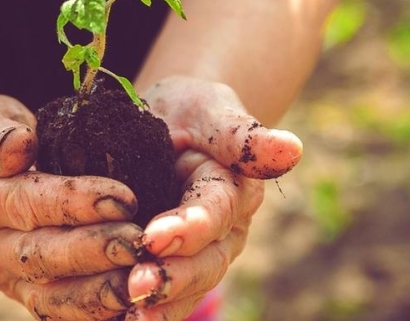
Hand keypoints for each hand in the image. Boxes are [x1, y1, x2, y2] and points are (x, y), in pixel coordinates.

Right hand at [0, 95, 141, 320]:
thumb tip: (18, 146)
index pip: (26, 202)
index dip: (75, 203)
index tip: (123, 198)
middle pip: (41, 256)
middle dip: (93, 252)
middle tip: (139, 243)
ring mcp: (5, 278)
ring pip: (51, 297)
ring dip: (97, 293)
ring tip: (140, 279)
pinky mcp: (27, 294)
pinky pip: (62, 312)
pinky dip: (95, 312)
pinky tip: (133, 302)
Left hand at [125, 77, 303, 319]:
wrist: (172, 125)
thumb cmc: (192, 111)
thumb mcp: (212, 110)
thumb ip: (241, 134)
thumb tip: (291, 149)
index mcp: (233, 190)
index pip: (215, 214)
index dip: (188, 229)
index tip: (154, 238)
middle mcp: (223, 232)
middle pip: (205, 264)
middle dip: (172, 277)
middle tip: (137, 285)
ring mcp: (201, 255)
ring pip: (188, 290)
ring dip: (160, 304)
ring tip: (128, 311)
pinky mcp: (173, 268)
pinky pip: (166, 301)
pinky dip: (146, 313)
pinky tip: (118, 320)